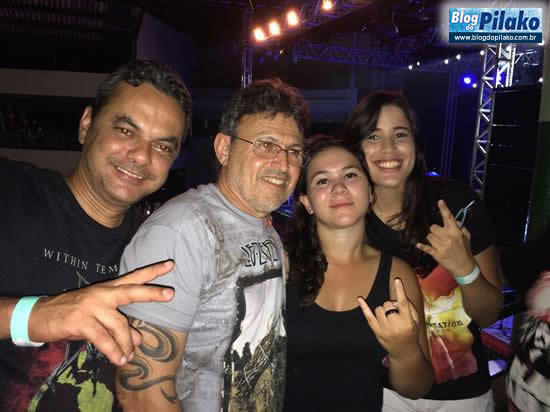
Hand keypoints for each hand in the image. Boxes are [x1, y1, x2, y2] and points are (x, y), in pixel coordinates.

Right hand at [28, 260, 174, 365]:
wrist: (38, 316)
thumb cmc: (73, 316)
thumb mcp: (98, 319)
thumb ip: (121, 326)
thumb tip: (140, 339)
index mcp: (107, 289)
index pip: (133, 277)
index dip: (152, 271)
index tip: (170, 265)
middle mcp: (101, 293)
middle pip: (131, 291)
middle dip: (152, 292)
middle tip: (171, 293)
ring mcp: (91, 305)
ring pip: (118, 323)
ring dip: (127, 343)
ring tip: (130, 356)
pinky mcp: (80, 320)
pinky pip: (103, 338)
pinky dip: (113, 350)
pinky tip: (119, 359)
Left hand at [358, 278, 419, 359]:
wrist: (404, 351)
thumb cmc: (411, 332)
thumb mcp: (416, 321)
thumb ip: (409, 307)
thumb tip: (396, 298)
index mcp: (407, 322)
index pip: (403, 303)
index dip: (400, 291)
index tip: (397, 279)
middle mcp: (395, 325)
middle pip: (388, 304)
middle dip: (391, 305)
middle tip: (396, 313)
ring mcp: (384, 329)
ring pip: (379, 308)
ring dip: (383, 310)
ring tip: (389, 318)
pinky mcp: (376, 331)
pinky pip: (368, 316)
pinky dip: (364, 307)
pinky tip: (360, 298)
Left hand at [415, 199, 476, 276]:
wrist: (464, 266)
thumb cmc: (465, 250)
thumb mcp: (466, 237)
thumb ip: (460, 227)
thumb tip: (454, 220)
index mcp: (456, 232)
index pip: (449, 218)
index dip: (444, 209)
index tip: (440, 201)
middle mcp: (448, 238)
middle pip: (433, 227)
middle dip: (435, 231)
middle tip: (439, 236)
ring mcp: (442, 246)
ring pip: (429, 236)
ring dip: (431, 239)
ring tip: (438, 243)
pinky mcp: (437, 254)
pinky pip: (426, 247)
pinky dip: (422, 246)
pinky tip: (419, 245)